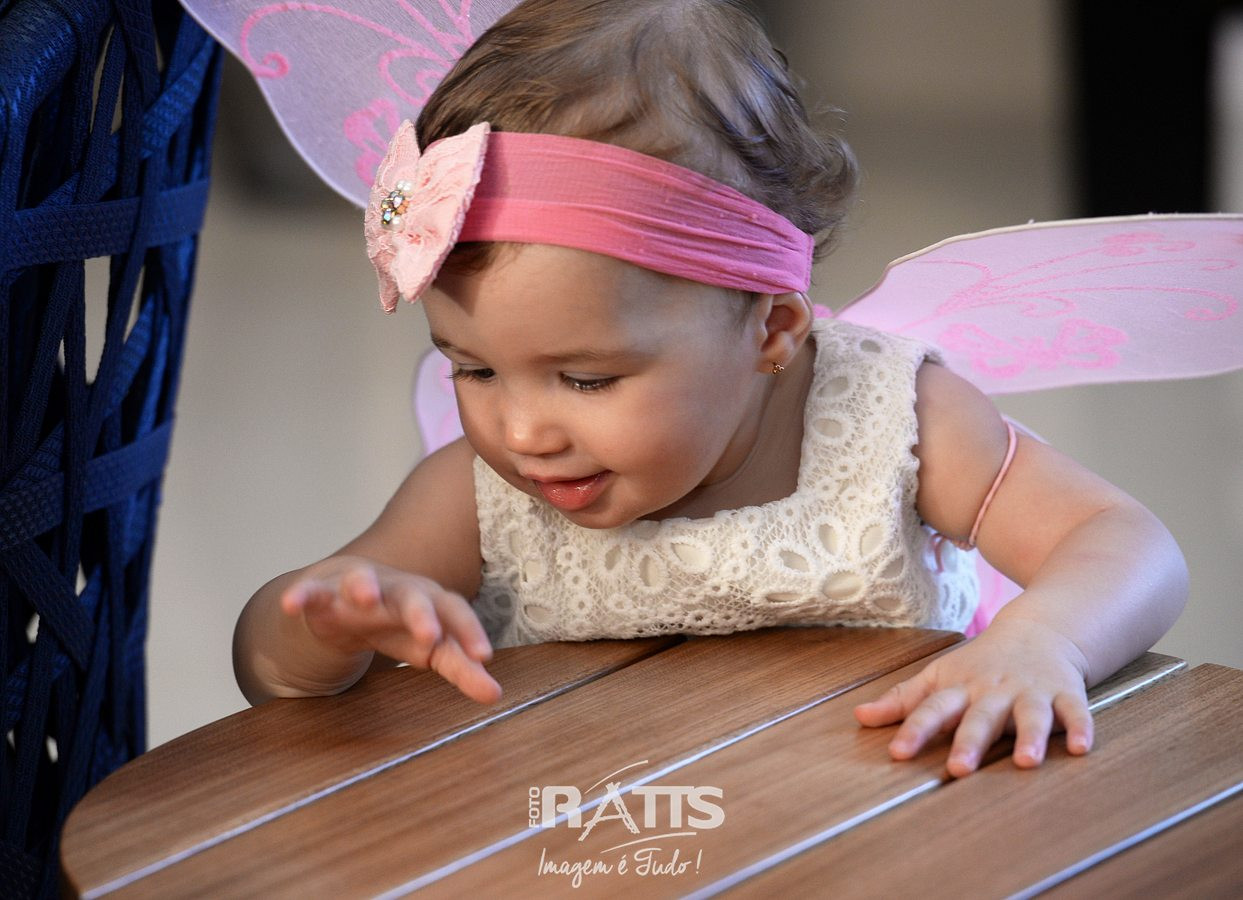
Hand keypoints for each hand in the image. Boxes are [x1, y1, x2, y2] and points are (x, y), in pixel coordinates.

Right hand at [280, 561, 501, 703]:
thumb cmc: (402, 623)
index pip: (455, 612)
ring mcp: (360, 588)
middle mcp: (398, 590)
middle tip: (431, 635)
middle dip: (421, 613)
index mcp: (431, 602)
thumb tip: (495, 694)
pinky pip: (312, 592)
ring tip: (364, 597)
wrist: (353, 594)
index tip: (484, 655)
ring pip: (362, 581)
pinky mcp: (324, 592)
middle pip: (414, 596)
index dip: (469, 632)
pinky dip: (303, 596)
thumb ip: (462, 668)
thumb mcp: (432, 647)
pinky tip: (292, 604)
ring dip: (364, 586)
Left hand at [853, 618, 1092, 776]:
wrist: (1038, 628)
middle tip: (959, 770)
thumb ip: (902, 701)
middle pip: (980, 717)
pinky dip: (1081, 728)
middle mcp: (994, 691)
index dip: (914, 729)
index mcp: (960, 688)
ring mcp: (1031, 692)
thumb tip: (858, 717)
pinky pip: (1075, 712)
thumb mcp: (939, 677)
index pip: (932, 709)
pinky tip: (1082, 748)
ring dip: (1030, 737)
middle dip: (969, 742)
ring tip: (1027, 762)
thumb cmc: (980, 663)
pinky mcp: (1066, 693)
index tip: (897, 752)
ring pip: (1030, 716)